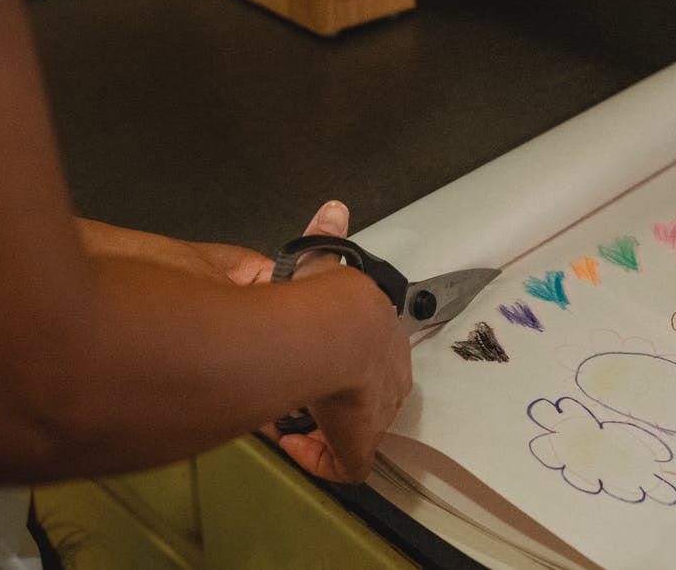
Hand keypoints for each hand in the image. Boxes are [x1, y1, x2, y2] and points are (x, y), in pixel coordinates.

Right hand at [257, 201, 412, 482]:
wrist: (336, 329)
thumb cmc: (330, 300)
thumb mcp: (325, 263)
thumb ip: (325, 240)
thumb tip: (333, 210)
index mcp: (383, 339)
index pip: (371, 358)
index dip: (340, 362)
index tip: (312, 363)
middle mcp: (388, 379)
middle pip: (364, 397)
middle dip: (329, 397)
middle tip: (296, 390)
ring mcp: (377, 414)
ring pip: (351, 430)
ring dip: (319, 426)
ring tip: (286, 412)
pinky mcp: (359, 443)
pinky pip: (345, 465)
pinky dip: (318, 459)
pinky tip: (293, 443)